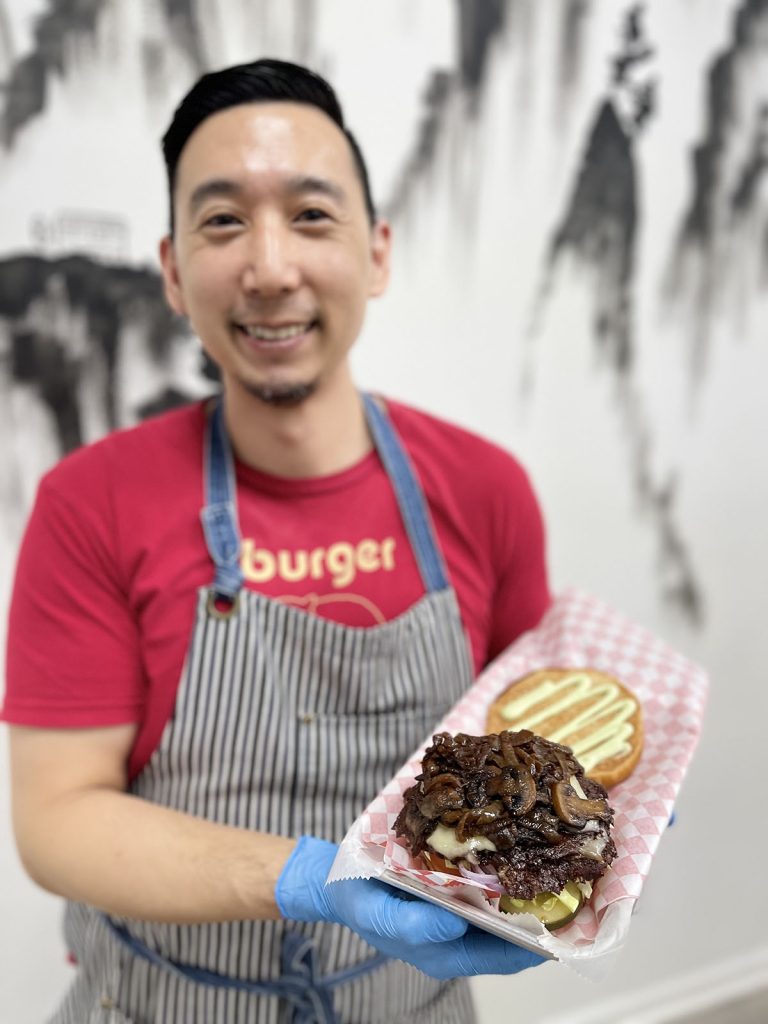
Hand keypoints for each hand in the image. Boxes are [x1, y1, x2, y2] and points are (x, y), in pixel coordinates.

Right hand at [275, 836, 545, 979]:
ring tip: (549, 847)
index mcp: (449, 953)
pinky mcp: (455, 881)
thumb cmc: (359, 902)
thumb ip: (412, 925)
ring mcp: (460, 907)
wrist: (338, 878)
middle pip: (516, 928)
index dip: (540, 942)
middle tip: (567, 870)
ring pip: (506, 900)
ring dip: (526, 877)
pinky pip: (488, 875)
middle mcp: (462, 934)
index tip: (568, 917)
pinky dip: (502, 859)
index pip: (509, 956)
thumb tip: (453, 924)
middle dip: (542, 904)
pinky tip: (511, 833)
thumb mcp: (378, 915)